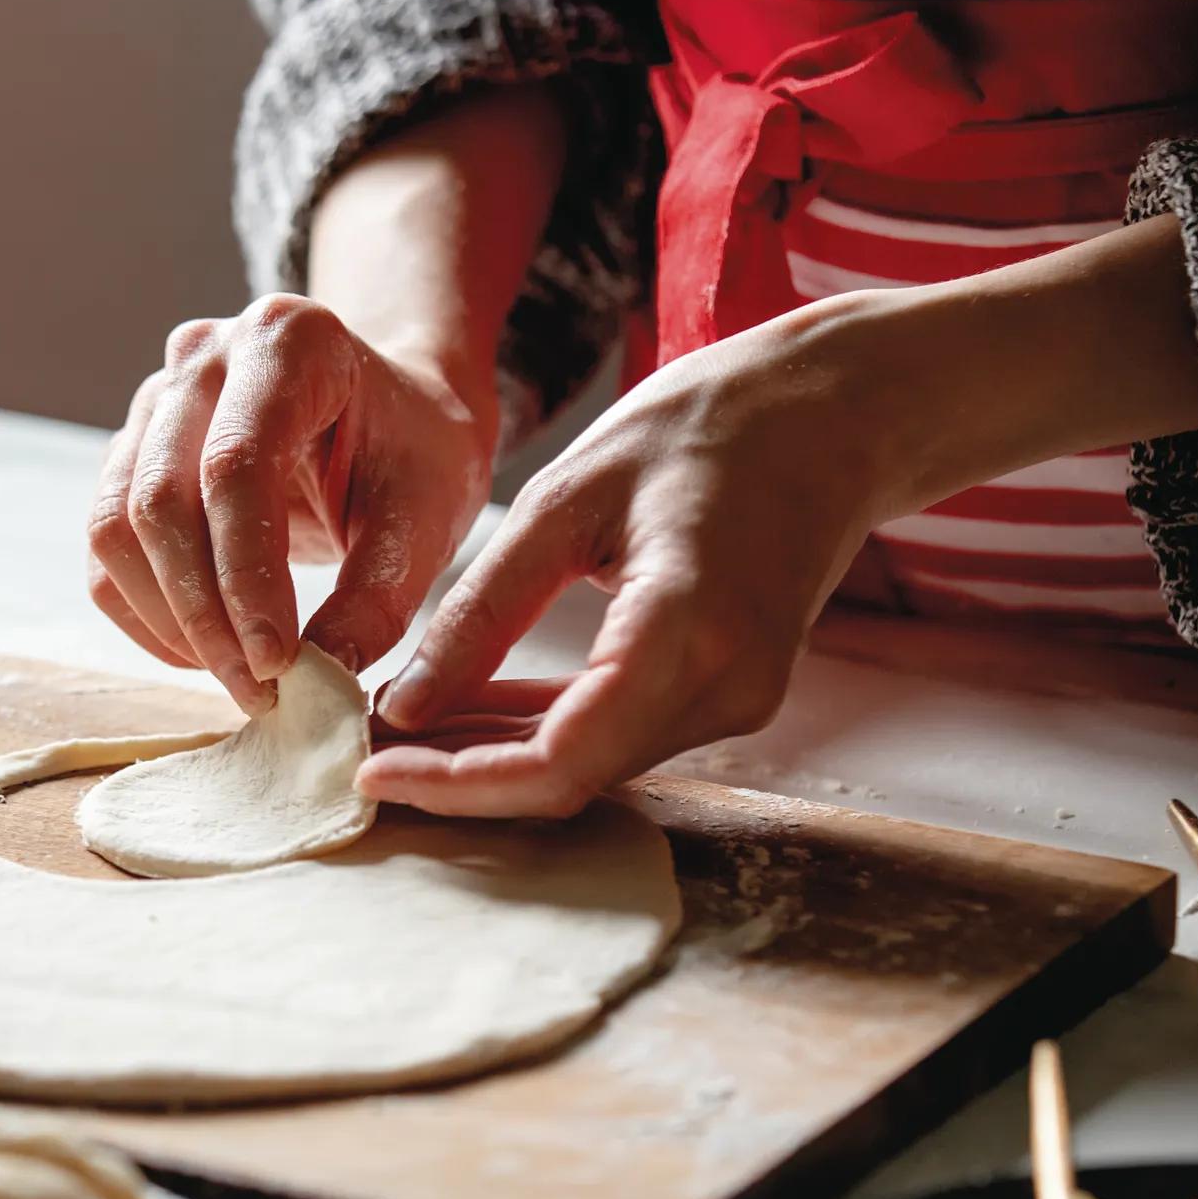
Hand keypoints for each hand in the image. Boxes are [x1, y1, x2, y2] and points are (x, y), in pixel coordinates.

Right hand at [86, 294, 496, 710]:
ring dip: (167, 619)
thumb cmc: (414, 452)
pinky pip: (106, 545)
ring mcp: (156, 401)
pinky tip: (202, 651)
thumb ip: (378, 595)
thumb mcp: (426, 517)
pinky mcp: (132, 451)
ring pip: (115, 526)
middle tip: (258, 689)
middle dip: (204, 613)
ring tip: (235, 676)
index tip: (278, 663)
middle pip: (160, 499)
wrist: (391, 412)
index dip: (246, 577)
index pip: (235, 468)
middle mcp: (203, 357)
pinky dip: (144, 611)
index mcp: (287, 342)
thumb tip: (322, 678)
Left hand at [360, 299, 906, 816]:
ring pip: (591, 768)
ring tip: (396, 731)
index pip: (560, 759)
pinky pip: (617, 738)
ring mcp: (739, 700)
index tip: (370, 768)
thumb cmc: (706, 428)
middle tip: (360, 755)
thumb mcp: (567, 499)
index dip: (458, 784)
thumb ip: (483, 611)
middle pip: (572, 781)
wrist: (836, 414)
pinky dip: (538, 734)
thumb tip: (401, 708)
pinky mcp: (730, 693)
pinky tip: (465, 712)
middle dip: (459, 782)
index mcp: (688, 628)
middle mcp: (727, 687)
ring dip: (492, 760)